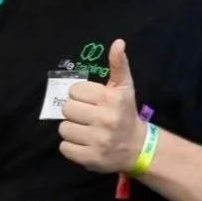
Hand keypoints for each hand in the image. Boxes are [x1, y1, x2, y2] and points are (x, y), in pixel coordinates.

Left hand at [57, 40, 144, 173]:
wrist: (138, 148)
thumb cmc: (126, 113)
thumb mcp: (125, 88)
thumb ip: (118, 64)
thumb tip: (118, 42)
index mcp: (110, 99)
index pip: (74, 90)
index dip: (81, 96)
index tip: (92, 102)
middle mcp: (104, 119)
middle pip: (66, 109)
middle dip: (75, 113)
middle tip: (88, 117)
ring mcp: (97, 140)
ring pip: (63, 128)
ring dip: (72, 130)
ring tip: (86, 131)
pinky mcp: (90, 158)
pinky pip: (64, 148)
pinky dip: (71, 147)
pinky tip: (85, 143)